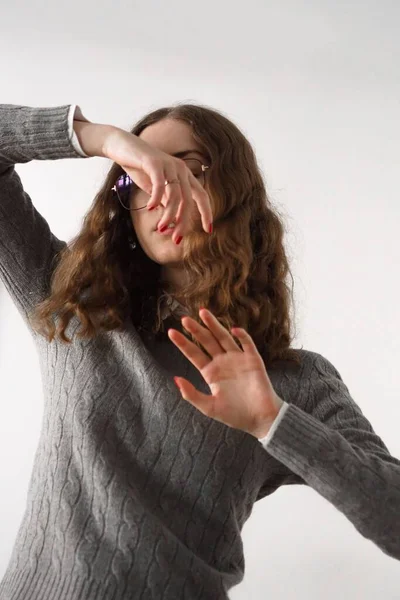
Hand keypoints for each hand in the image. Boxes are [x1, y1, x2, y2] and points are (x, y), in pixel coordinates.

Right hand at [103, 127, 212, 238]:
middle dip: (184, 222)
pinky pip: (160, 185)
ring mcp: (169, 164)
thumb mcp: (156, 189)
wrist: (121, 146)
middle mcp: (181, 169)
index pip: (201, 196)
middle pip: (188, 200)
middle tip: (177, 239)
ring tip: (161, 228)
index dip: (206, 213)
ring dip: (169, 215)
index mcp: (184, 175)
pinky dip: (156, 199)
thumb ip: (167, 202)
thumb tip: (174, 222)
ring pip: (175, 195)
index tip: (208, 230)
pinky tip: (150, 208)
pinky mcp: (154, 162)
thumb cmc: (140, 168)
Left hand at [168, 308, 283, 438]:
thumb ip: (192, 394)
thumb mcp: (209, 407)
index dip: (183, 343)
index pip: (194, 354)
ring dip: (214, 325)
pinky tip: (234, 330)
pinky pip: (247, 344)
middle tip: (184, 319)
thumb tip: (175, 379)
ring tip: (203, 312)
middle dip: (196, 330)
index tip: (171, 332)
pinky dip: (242, 336)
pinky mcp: (253, 360)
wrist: (261, 419)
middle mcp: (222, 363)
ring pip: (223, 338)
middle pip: (206, 342)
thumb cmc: (235, 415)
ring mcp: (238, 359)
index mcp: (210, 373)